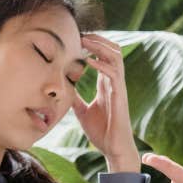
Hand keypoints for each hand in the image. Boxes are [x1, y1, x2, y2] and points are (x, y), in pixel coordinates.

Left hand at [71, 34, 139, 171]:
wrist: (114, 148)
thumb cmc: (102, 132)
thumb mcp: (83, 112)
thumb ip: (76, 99)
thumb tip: (64, 91)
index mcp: (106, 84)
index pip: (103, 56)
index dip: (93, 45)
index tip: (77, 38)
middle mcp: (114, 83)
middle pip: (113, 51)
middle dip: (98, 40)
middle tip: (81, 34)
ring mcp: (118, 88)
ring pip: (116, 57)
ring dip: (101, 46)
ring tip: (85, 41)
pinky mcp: (119, 96)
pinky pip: (114, 74)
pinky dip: (102, 64)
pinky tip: (89, 61)